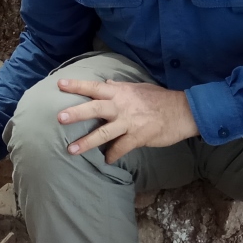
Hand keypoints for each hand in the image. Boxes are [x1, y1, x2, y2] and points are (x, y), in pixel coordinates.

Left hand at [56, 79, 198, 162]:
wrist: (182, 112)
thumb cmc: (160, 99)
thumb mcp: (139, 88)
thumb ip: (121, 86)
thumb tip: (106, 82)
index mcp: (121, 92)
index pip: (94, 87)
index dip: (77, 86)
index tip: (60, 84)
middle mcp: (122, 106)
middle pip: (95, 108)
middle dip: (76, 113)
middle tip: (59, 118)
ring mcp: (129, 122)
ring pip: (104, 133)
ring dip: (86, 142)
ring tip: (71, 150)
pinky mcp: (138, 137)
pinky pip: (120, 148)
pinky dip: (112, 154)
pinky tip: (107, 160)